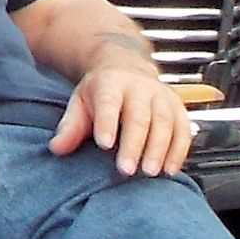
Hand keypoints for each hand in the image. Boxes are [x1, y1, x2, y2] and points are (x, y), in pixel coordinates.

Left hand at [52, 53, 193, 176]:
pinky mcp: (178, 107)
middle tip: (126, 170)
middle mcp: (139, 87)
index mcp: (110, 83)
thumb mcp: (80, 101)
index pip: (109, 102)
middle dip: (133, 144)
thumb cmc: (101, 91)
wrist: (126, 65)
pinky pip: (182, 129)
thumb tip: (57, 148)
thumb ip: (70, 126)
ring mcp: (161, 96)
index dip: (107, 123)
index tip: (104, 144)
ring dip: (159, 149)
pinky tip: (169, 170)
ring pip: (164, 122)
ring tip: (150, 173)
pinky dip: (178, 151)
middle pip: (139, 116)